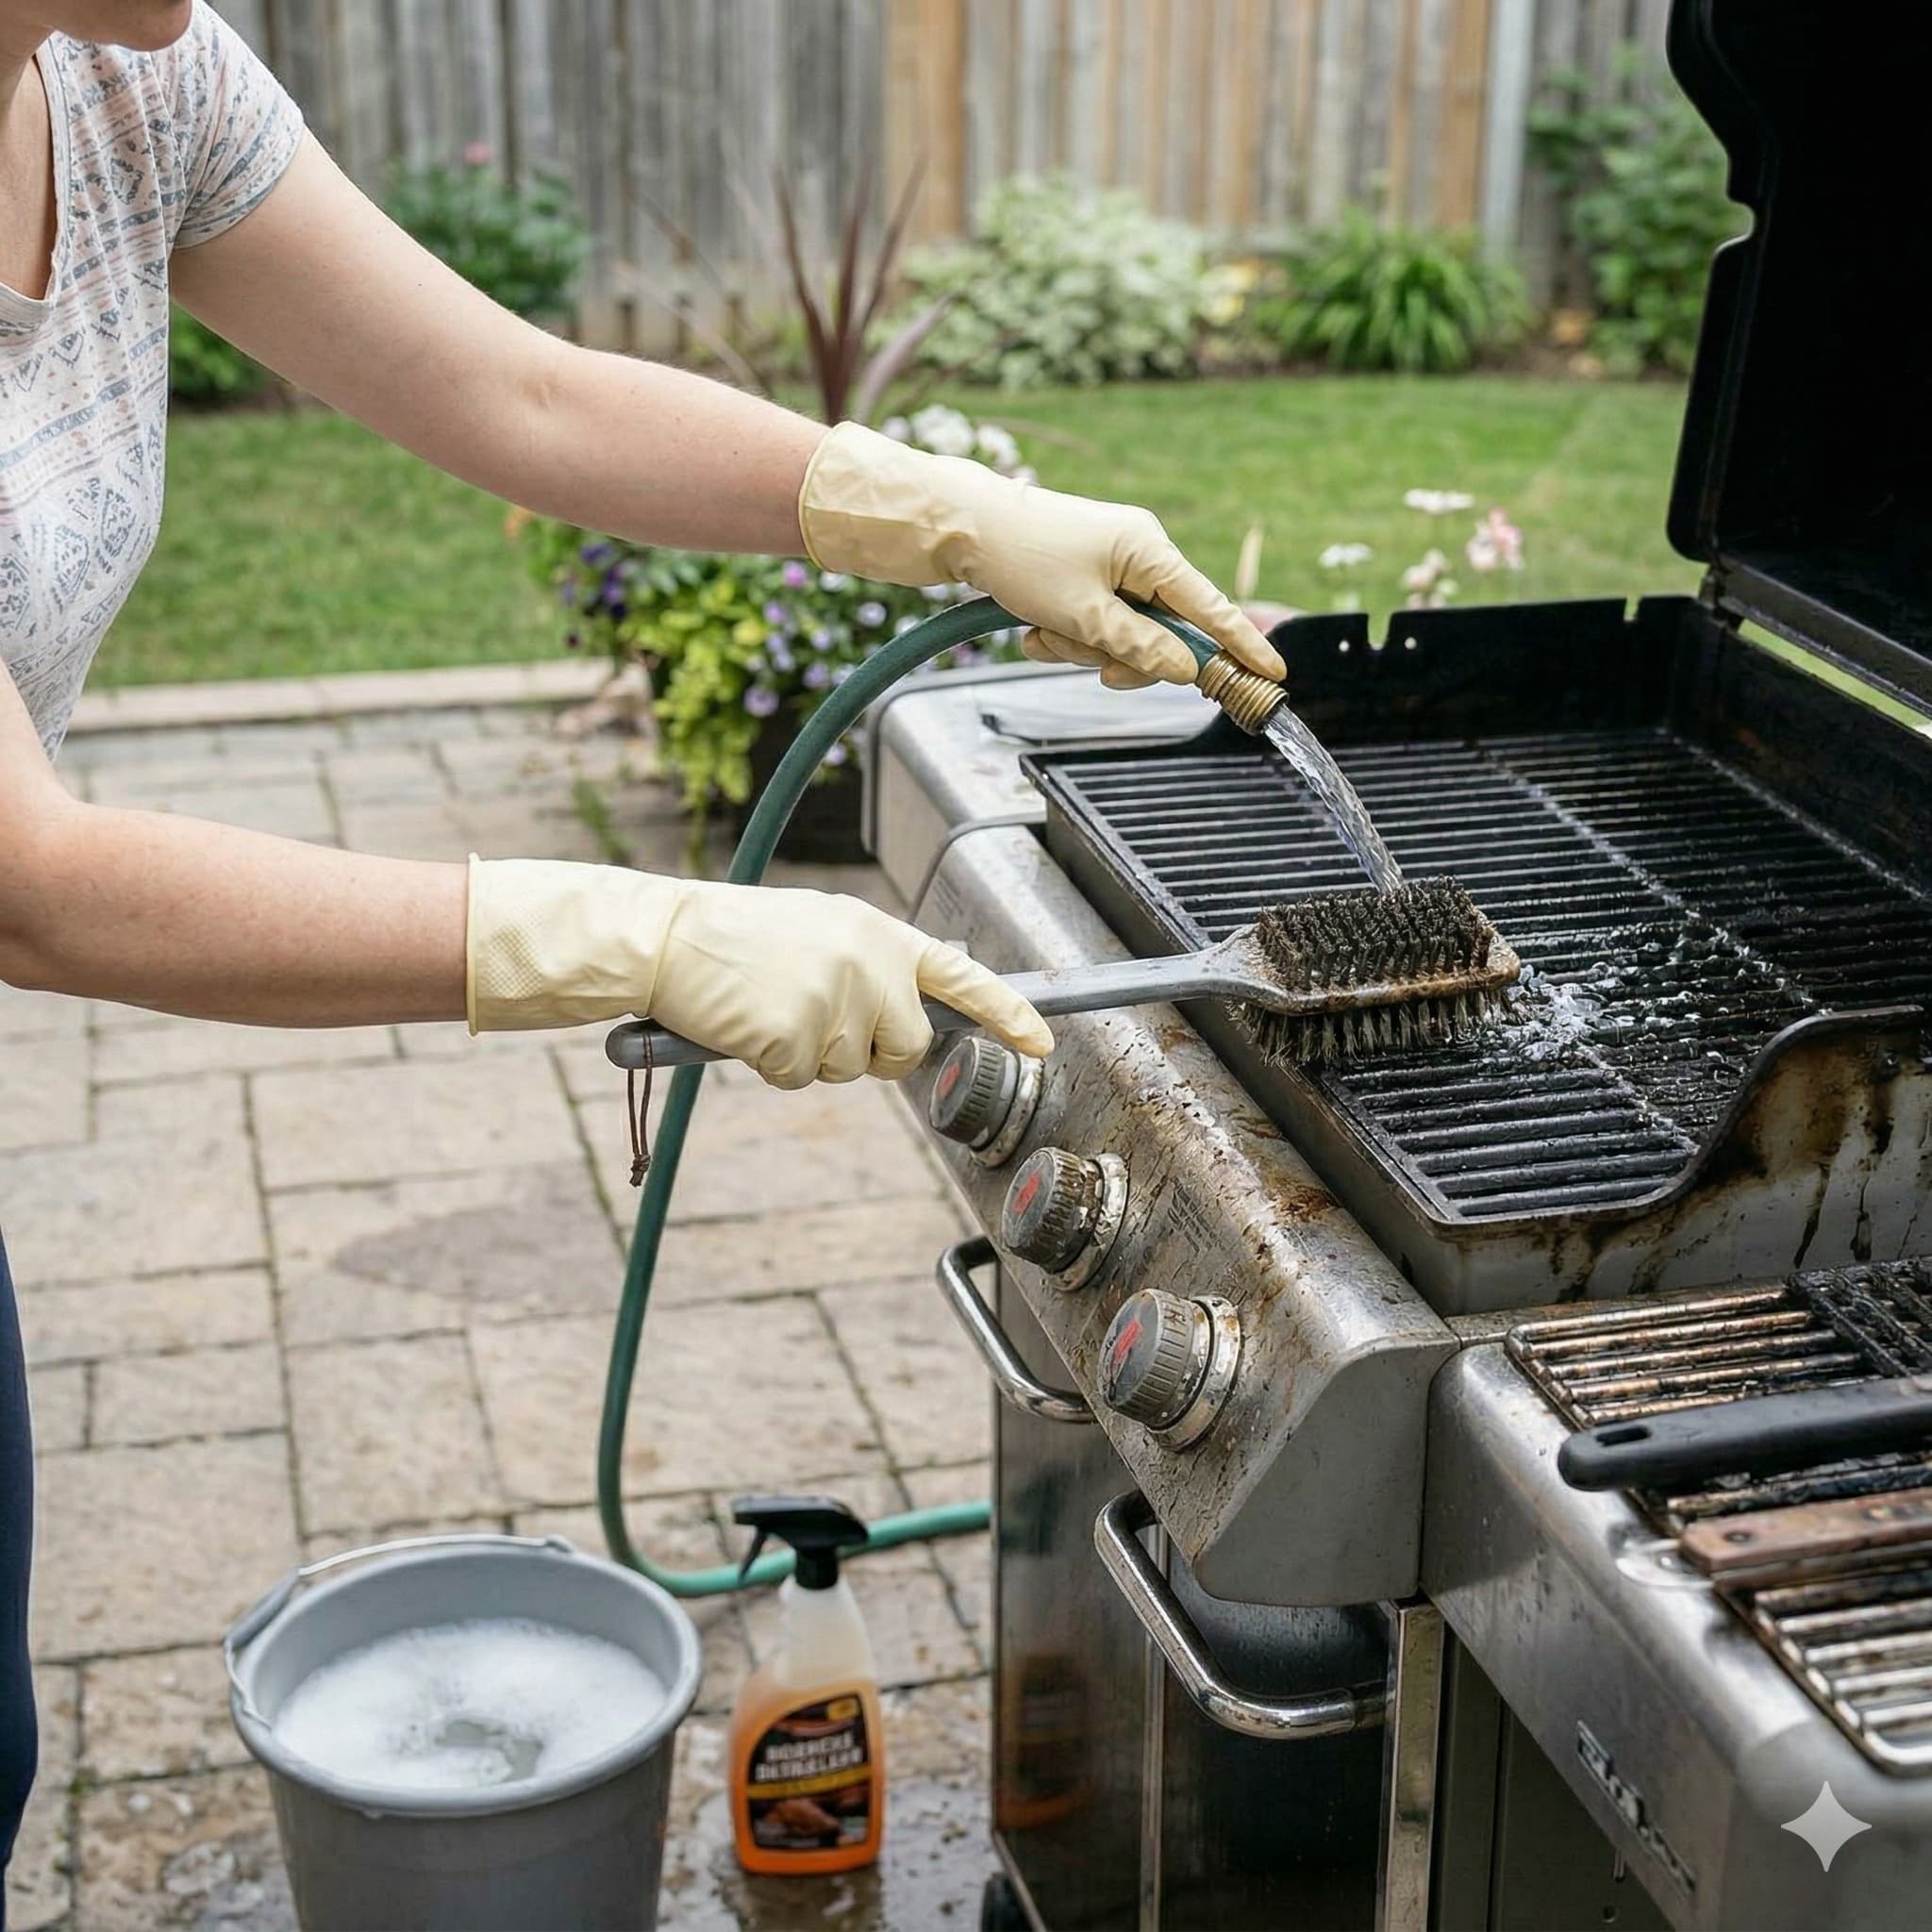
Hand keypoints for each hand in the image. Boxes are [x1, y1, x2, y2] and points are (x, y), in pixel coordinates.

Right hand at [466, 859, 1051, 1087]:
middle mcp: (870, 961)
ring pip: (851, 1069)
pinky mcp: (797, 1033)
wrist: (665, 937)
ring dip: (811, 1056)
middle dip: (868, 1051)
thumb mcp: (819, 932)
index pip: (960, 977)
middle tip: (809, 1015)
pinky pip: (802, 1079)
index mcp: (878, 933)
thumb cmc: (736, 940)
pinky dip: (772, 1065)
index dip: (1006, 1013)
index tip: (1042, 1042)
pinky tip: (746, 1026)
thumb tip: (909, 1024)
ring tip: (768, 1007)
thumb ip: (872, 967)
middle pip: (906, 1047)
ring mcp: (836, 998)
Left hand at [798, 422, 1284, 691]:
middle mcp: (1138, 553)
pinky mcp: (1082, 573)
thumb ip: (1141, 647)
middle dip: (1125, 658)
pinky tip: (1032, 629)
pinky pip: (1091, 623)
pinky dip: (1064, 636)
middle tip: (1096, 668)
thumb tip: (1186, 669)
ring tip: (1044, 635)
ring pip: (1121, 634)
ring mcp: (1109, 562)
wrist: (961, 528)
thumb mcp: (1085, 616)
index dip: (1241, 648)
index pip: (1211, 609)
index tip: (1273, 676)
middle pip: (1162, 632)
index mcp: (1150, 551)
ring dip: (1083, 648)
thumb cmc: (1023, 559)